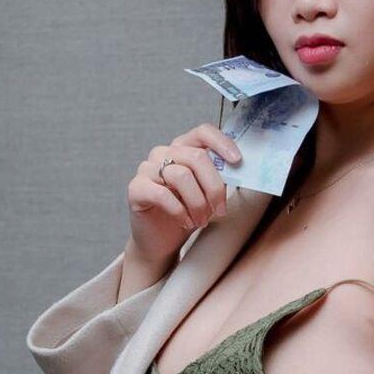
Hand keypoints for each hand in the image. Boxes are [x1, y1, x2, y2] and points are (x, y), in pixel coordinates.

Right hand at [125, 124, 242, 274]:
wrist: (160, 242)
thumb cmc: (186, 214)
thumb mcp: (207, 194)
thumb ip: (218, 177)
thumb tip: (237, 169)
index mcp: (183, 148)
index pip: (203, 132)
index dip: (222, 143)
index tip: (237, 162)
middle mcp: (163, 153)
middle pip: (197, 157)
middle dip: (214, 187)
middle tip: (220, 210)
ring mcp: (147, 169)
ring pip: (181, 175)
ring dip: (197, 203)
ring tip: (201, 220)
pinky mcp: (136, 188)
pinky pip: (162, 194)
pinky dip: (180, 211)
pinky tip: (186, 222)